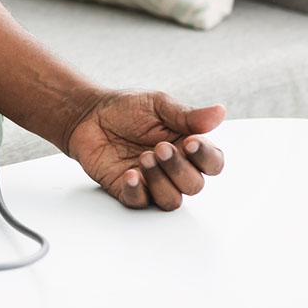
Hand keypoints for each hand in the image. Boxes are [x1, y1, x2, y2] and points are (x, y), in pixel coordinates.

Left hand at [65, 90, 225, 210]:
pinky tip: (130, 174)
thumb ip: (186, 115)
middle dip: (179, 168)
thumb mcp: (157, 104)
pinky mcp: (129, 190)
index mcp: (187, 148)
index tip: (190, 142)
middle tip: (159, 148)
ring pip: (171, 200)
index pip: (212, 163)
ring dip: (161, 181)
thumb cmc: (126, 109)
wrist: (88, 115)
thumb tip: (219, 112)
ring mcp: (152, 182)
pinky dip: (137, 191)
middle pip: (194, 185)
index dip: (206, 157)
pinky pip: (140, 202)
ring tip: (143, 157)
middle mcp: (174, 169)